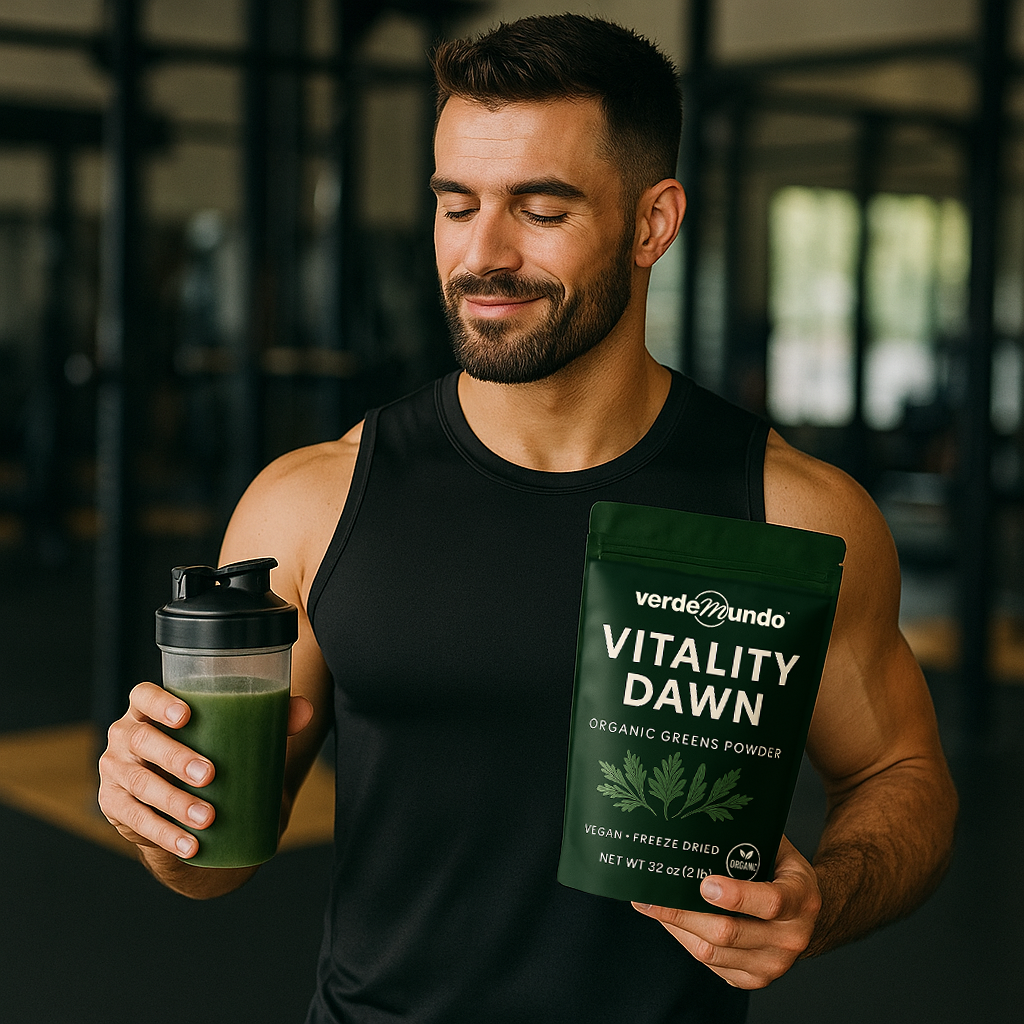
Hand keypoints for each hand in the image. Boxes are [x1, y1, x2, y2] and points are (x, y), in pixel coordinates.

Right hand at [98, 682, 313, 859]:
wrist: (182, 801)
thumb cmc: (210, 750)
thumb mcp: (231, 733)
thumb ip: (268, 717)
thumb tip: (305, 711)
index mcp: (149, 709)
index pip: (143, 695)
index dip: (159, 703)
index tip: (187, 716)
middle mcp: (126, 736)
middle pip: (143, 741)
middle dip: (176, 758)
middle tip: (210, 775)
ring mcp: (115, 771)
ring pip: (140, 784)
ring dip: (174, 802)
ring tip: (207, 817)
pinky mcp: (114, 806)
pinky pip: (137, 821)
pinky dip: (166, 835)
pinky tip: (190, 845)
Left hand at [632, 836, 820, 988]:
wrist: (807, 917)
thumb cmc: (784, 874)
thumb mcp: (779, 850)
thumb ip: (750, 839)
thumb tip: (701, 820)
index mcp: (801, 900)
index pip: (770, 902)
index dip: (736, 896)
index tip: (705, 883)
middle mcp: (790, 938)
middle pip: (729, 932)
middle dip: (685, 913)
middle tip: (653, 895)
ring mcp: (772, 965)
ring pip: (712, 953)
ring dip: (677, 927)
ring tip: (649, 905)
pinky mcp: (753, 979)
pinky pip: (710, 964)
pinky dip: (685, 940)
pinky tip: (669, 920)